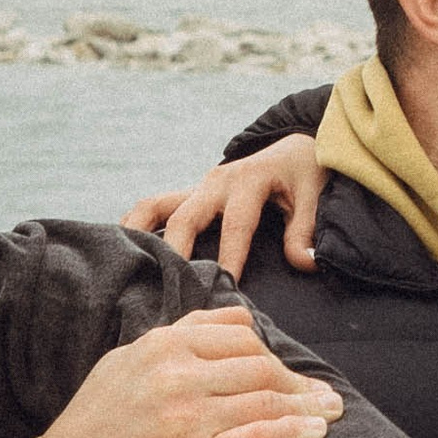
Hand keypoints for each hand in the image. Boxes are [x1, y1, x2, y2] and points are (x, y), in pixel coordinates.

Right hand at [19, 305, 344, 437]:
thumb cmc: (96, 426)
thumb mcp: (126, 363)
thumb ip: (178, 337)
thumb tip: (235, 320)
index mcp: (162, 345)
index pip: (240, 335)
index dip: (274, 354)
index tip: (290, 372)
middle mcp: (176, 375)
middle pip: (260, 366)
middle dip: (296, 382)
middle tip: (322, 395)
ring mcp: (187, 418)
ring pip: (267, 400)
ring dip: (307, 407)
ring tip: (330, 412)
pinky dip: (295, 434)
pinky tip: (315, 434)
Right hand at [123, 135, 324, 276]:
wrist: (292, 146)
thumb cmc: (303, 172)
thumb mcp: (314, 194)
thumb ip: (306, 229)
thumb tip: (305, 262)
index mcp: (249, 181)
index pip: (236, 224)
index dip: (230, 257)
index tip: (223, 287)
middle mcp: (216, 182)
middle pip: (184, 217)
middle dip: (175, 254)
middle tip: (170, 290)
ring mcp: (197, 186)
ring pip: (154, 206)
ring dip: (138, 235)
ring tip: (128, 270)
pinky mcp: (188, 194)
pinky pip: (152, 208)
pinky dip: (135, 227)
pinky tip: (123, 254)